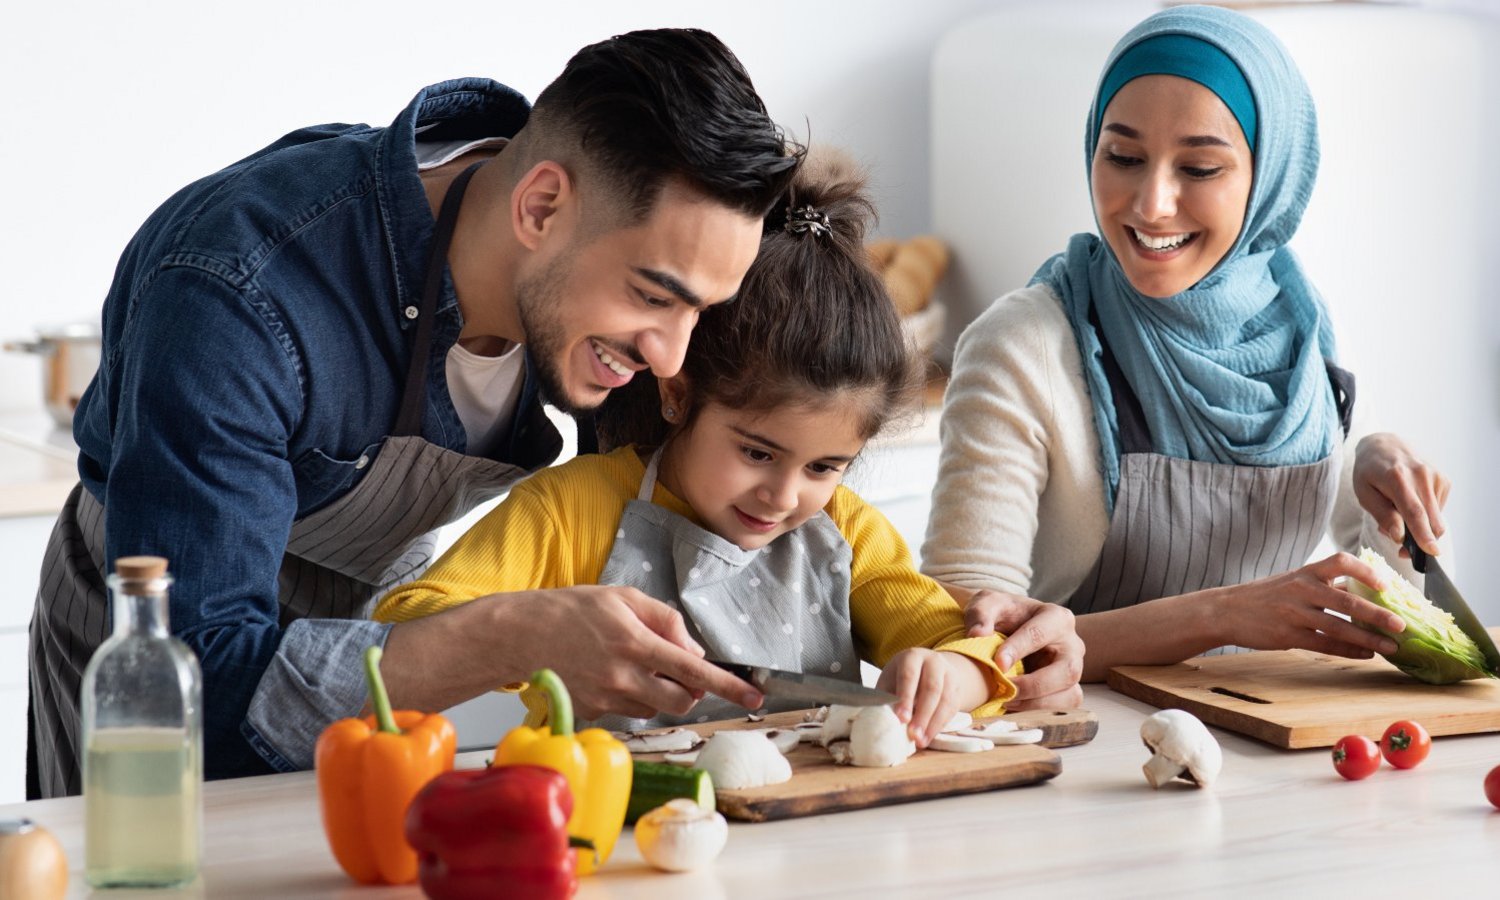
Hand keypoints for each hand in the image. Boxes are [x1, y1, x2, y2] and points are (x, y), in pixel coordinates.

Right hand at [504, 585, 762, 720]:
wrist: (519, 635)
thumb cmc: (572, 609)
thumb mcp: (624, 597)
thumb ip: (665, 621)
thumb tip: (693, 652)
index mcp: (635, 643)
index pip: (694, 671)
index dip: (728, 686)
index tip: (754, 695)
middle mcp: (623, 677)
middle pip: (681, 700)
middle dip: (690, 689)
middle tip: (676, 668)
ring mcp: (606, 700)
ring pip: (656, 708)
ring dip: (659, 692)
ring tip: (630, 663)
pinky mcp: (592, 714)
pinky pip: (629, 713)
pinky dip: (632, 698)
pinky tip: (609, 675)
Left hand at [876, 648, 974, 747]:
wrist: (929, 668)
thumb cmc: (902, 677)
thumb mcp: (890, 680)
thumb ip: (887, 698)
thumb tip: (883, 721)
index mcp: (912, 657)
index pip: (909, 676)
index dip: (905, 698)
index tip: (901, 719)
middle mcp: (934, 662)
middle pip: (932, 688)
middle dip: (922, 714)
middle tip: (913, 735)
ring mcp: (949, 675)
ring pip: (945, 700)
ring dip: (933, 723)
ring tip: (921, 741)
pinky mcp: (958, 690)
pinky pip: (952, 709)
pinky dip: (940, 725)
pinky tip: (929, 736)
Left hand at [962, 590, 1083, 710]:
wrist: (1005, 629)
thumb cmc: (1001, 615)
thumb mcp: (987, 604)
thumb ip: (981, 613)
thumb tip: (977, 635)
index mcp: (1056, 618)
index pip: (1041, 633)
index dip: (1019, 649)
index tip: (997, 663)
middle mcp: (1072, 645)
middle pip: (1067, 670)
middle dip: (1036, 684)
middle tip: (1007, 688)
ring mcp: (1071, 671)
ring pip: (1070, 695)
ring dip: (1038, 703)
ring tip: (1008, 702)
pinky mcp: (1066, 691)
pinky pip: (1063, 709)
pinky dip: (1039, 714)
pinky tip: (1014, 709)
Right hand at [1211, 552, 1405, 656]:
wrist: (1227, 610)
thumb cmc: (1266, 596)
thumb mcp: (1294, 582)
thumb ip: (1326, 585)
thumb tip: (1366, 590)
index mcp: (1306, 572)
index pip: (1341, 562)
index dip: (1366, 572)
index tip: (1387, 585)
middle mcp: (1301, 589)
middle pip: (1347, 599)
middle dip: (1378, 614)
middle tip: (1402, 625)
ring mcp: (1293, 613)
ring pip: (1339, 626)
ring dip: (1369, 638)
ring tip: (1391, 647)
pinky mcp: (1287, 635)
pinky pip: (1324, 644)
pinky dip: (1348, 650)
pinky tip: (1365, 655)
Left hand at [1353, 432, 1450, 555]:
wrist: (1385, 445)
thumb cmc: (1370, 472)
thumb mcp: (1364, 493)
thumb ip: (1382, 515)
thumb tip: (1399, 537)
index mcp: (1397, 477)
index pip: (1414, 511)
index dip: (1422, 534)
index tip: (1431, 551)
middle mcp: (1421, 475)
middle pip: (1430, 519)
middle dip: (1421, 541)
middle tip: (1403, 551)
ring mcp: (1436, 476)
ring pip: (1436, 519)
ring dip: (1420, 528)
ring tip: (1399, 517)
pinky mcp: (1444, 480)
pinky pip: (1438, 511)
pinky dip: (1425, 516)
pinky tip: (1410, 504)